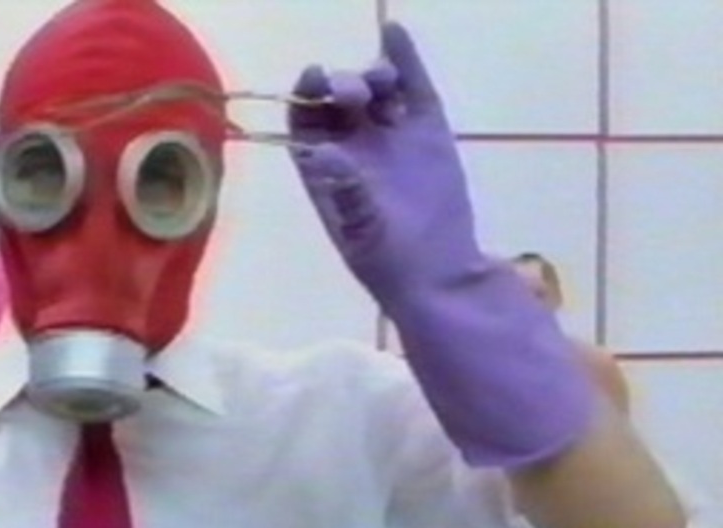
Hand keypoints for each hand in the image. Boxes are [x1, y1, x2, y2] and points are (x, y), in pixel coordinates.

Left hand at [287, 21, 479, 302]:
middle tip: (354, 93)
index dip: (304, 97)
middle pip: (337, 102)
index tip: (313, 78)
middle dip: (342, 86)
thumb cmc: (392, 264)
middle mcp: (354, 149)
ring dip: (372, 77)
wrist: (442, 275)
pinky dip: (405, 62)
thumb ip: (347, 191)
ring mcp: (392, 139)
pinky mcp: (428, 134)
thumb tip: (322, 151)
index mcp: (326, 172)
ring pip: (375, 93)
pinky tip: (394, 32)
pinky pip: (414, 91)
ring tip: (382, 84)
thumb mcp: (364, 233)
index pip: (304, 124)